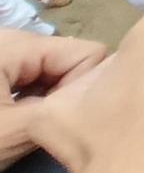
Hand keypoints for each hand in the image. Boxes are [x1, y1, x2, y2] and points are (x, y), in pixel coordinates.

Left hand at [0, 32, 110, 169]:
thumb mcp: (15, 131)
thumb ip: (62, 110)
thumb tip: (105, 100)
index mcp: (19, 43)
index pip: (88, 54)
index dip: (84, 90)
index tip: (61, 124)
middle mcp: (15, 40)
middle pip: (72, 62)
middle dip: (66, 97)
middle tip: (48, 132)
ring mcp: (4, 56)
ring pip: (54, 74)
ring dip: (50, 103)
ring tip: (32, 131)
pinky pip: (34, 81)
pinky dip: (33, 103)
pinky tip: (18, 126)